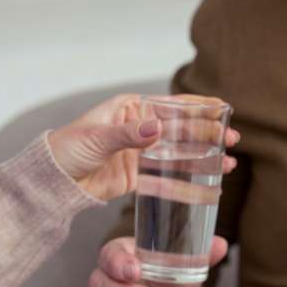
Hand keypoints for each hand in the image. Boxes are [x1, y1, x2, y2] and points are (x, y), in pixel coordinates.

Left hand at [48, 94, 238, 200]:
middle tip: (232, 138)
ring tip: (229, 159)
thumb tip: (156, 129)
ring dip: (205, 155)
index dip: (198, 107)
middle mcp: (141, 129)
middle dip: (208, 133)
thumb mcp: (96, 138)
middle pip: (182, 129)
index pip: (171, 106)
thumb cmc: (68, 149)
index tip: (222, 108)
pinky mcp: (142, 175)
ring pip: (181, 152)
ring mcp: (143, 153)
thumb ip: (127, 135)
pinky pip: (170, 175)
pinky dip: (189, 176)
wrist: (54, 181)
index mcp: (131, 110)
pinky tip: (208, 177)